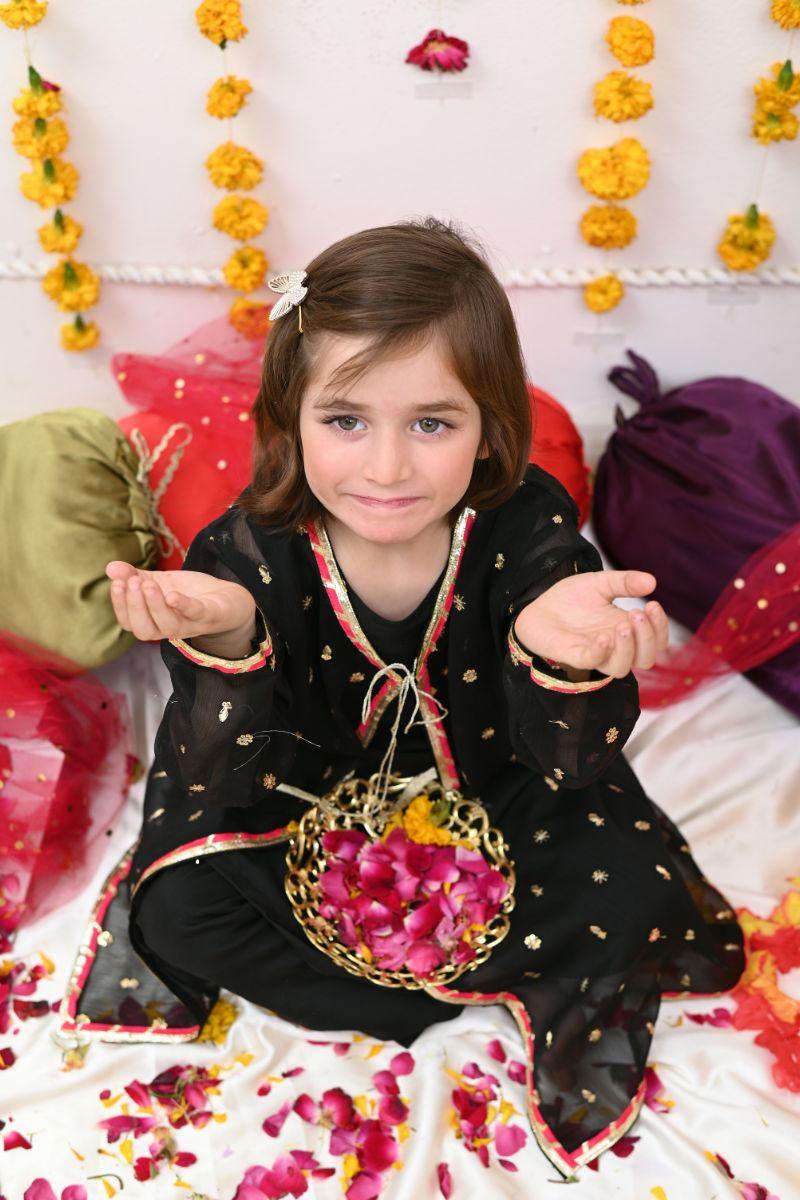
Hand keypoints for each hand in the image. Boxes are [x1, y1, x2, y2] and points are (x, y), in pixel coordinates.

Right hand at [105, 561, 255, 643]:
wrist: (227, 599)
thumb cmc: (189, 593)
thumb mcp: (159, 582)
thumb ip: (134, 575)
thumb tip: (109, 567)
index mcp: (154, 620)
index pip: (129, 623)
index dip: (120, 605)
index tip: (117, 583)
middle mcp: (170, 627)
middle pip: (145, 630)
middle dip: (134, 606)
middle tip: (132, 583)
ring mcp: (190, 623)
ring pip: (167, 626)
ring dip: (154, 606)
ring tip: (147, 584)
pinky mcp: (209, 615)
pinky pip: (195, 614)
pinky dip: (183, 606)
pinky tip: (172, 595)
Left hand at [513, 569, 668, 678]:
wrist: (537, 605)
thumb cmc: (570, 599)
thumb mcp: (600, 583)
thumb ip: (624, 582)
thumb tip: (652, 581)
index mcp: (625, 630)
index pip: (656, 642)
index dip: (660, 628)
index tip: (652, 604)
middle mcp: (614, 646)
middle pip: (645, 659)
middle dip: (648, 637)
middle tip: (637, 613)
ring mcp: (594, 653)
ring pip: (621, 668)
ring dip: (628, 648)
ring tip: (623, 623)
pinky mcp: (573, 655)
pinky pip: (592, 662)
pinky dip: (601, 651)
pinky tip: (604, 635)